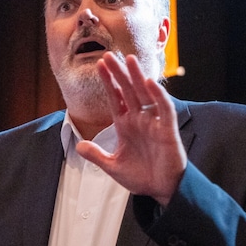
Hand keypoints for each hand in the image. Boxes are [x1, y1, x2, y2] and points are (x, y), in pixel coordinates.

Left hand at [76, 52, 185, 206]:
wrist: (162, 190)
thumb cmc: (141, 176)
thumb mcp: (112, 166)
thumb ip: (96, 155)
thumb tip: (78, 146)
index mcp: (126, 125)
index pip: (115, 98)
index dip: (108, 82)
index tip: (99, 65)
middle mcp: (139, 119)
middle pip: (128, 90)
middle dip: (119, 73)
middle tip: (108, 54)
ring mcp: (154, 123)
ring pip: (145, 94)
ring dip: (137, 77)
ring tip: (129, 59)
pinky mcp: (167, 130)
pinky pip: (163, 109)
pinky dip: (158, 95)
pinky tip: (149, 82)